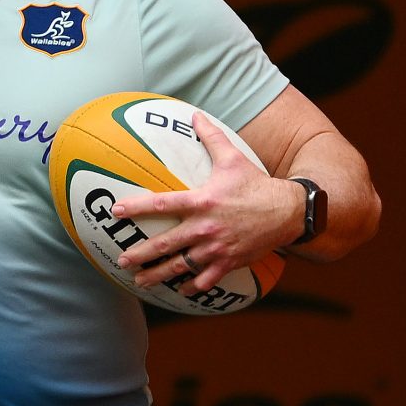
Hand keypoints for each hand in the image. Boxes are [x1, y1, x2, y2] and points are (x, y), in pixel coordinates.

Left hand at [112, 115, 294, 292]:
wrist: (289, 211)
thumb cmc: (257, 184)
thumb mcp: (233, 158)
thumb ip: (211, 137)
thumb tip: (195, 114)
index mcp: (202, 202)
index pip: (162, 204)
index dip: (137, 208)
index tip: (115, 211)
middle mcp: (206, 227)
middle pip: (166, 244)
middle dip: (141, 254)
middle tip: (121, 260)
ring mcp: (218, 248)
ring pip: (182, 266)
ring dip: (159, 275)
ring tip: (140, 281)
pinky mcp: (231, 261)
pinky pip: (208, 278)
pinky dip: (193, 286)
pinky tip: (181, 291)